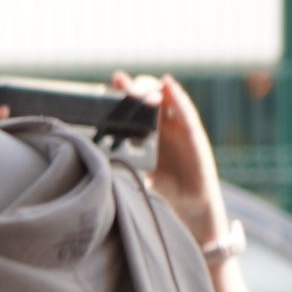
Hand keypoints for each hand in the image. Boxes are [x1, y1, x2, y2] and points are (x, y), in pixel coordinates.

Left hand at [112, 69, 228, 249]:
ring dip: (154, 89)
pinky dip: (178, 97)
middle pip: (150, 97)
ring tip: (141, 86)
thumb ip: (123, 167)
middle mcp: (164, 126)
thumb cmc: (165, 192)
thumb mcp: (137, 177)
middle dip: (137, 88)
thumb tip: (96, 164)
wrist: (191, 209)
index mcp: (149, 133)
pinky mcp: (195, 135)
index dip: (125, 92)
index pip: (136, 107)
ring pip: (168, 99)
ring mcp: (180, 128)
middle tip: (123, 86)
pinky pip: (186, 113)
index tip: (112, 81)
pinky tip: (168, 85)